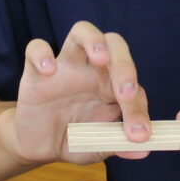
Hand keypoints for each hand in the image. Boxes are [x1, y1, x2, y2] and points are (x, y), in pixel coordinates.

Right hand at [10, 22, 152, 164]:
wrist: (40, 146)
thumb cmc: (76, 140)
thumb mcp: (98, 146)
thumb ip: (119, 145)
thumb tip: (144, 149)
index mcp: (114, 86)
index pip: (133, 85)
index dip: (138, 109)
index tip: (138, 134)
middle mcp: (93, 70)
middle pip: (115, 45)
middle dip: (125, 65)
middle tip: (126, 94)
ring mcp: (65, 66)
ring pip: (82, 31)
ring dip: (94, 40)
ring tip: (100, 58)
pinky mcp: (35, 71)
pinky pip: (36, 48)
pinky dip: (41, 54)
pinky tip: (48, 71)